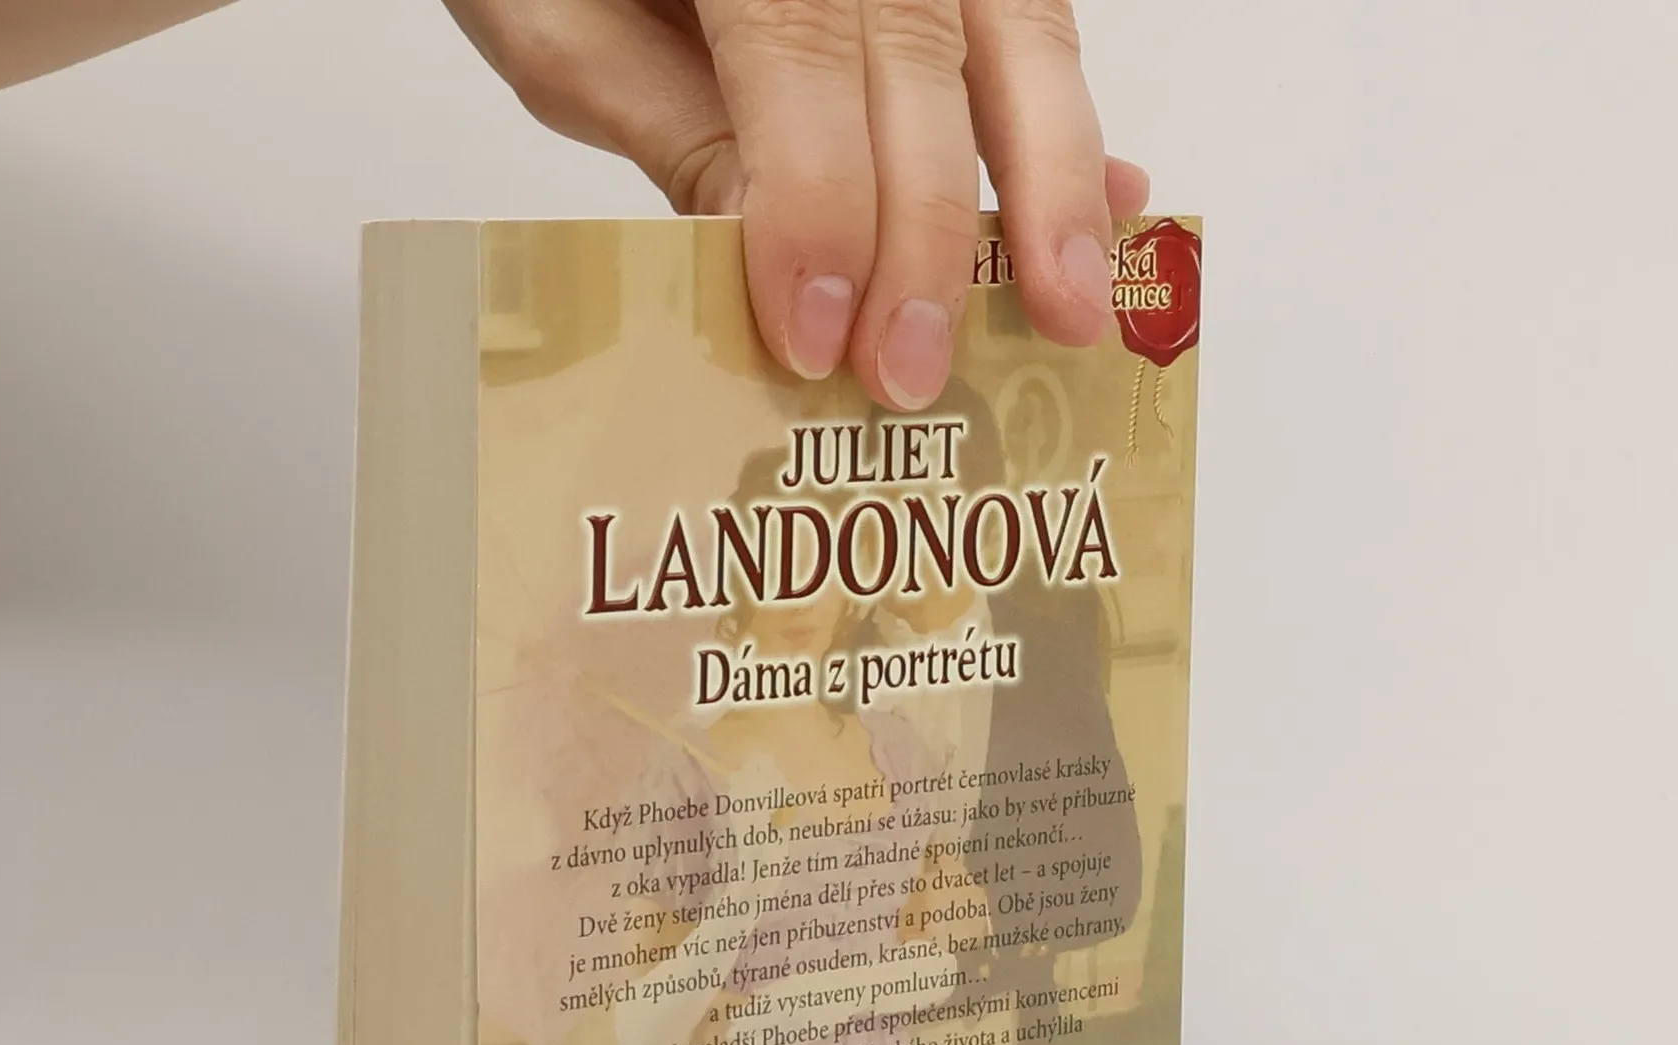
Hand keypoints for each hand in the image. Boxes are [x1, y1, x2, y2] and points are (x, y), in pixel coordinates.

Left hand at [442, 0, 1148, 409]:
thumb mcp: (561, 13)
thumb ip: (665, 115)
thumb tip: (777, 259)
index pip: (800, 46)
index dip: (818, 199)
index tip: (814, 337)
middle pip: (928, 53)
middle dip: (928, 233)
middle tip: (913, 375)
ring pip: (1022, 32)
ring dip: (1056, 183)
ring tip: (1072, 310)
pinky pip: (1035, 24)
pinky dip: (1072, 128)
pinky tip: (1116, 207)